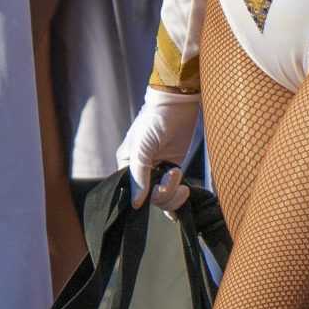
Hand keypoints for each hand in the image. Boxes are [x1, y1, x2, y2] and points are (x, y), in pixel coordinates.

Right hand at [119, 86, 199, 209]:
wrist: (177, 105)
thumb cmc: (154, 120)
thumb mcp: (142, 146)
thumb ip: (138, 174)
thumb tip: (136, 203)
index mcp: (127, 164)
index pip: (133, 191)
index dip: (146, 194)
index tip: (159, 186)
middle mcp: (141, 171)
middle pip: (150, 197)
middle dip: (165, 191)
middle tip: (175, 174)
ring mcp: (158, 171)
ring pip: (163, 198)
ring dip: (173, 193)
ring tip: (180, 176)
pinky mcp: (172, 170)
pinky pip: (172, 193)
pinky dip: (176, 200)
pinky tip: (182, 199)